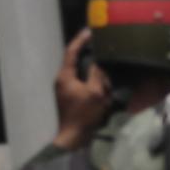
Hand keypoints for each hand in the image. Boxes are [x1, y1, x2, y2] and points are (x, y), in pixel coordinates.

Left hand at [52, 29, 114, 151]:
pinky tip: (105, 91)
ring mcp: (66, 89)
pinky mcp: (71, 98)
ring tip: (107, 80)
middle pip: (77, 62)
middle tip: (106, 57)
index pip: (71, 51)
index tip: (90, 31)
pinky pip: (84, 86)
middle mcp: (62, 79)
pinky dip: (94, 86)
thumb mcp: (95, 92)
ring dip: (96, 77)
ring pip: (82, 75)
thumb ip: (96, 74)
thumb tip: (97, 63)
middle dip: (92, 61)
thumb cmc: (83, 114)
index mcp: (64, 75)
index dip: (80, 40)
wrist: (74, 138)